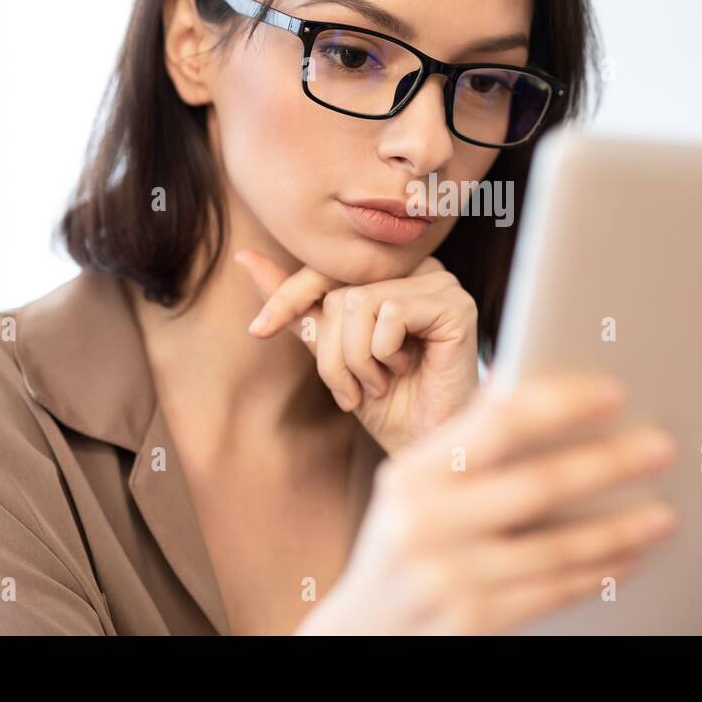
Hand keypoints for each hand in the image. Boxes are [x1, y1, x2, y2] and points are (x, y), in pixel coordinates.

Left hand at [234, 249, 479, 454]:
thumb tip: (245, 257)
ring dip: (356, 359)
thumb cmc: (388, 402)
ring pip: (359, 302)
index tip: (257, 330)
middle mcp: (417, 269)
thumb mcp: (331, 352)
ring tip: (379, 382)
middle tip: (350, 390)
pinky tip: (407, 370)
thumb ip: (298, 307)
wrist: (425, 444)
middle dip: (331, 351)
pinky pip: (391, 313)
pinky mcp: (456, 305)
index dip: (288, 299)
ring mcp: (440, 283)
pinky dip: (384, 353)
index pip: (326, 268)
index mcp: (390, 273)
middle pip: (340, 291)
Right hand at [294, 373, 679, 634]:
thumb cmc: (406, 540)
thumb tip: (534, 390)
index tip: (614, 392)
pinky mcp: (472, 623)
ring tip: (663, 513)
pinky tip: (627, 559)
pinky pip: (551, 592)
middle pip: (538, 486)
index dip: (560, 404)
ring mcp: (447, 578)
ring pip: (555, 548)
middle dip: (608, 464)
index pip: (497, 423)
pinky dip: (595, 574)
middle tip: (662, 447)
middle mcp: (425, 523)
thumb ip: (468, 444)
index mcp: (414, 473)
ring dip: (619, 529)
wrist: (364, 630)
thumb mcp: (417, 486)